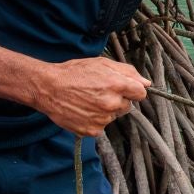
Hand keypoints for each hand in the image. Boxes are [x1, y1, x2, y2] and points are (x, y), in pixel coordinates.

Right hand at [34, 57, 149, 136]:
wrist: (48, 88)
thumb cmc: (74, 73)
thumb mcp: (101, 63)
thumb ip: (127, 72)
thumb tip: (146, 82)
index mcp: (117, 85)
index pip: (141, 94)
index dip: (132, 90)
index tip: (124, 89)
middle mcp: (112, 103)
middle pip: (127, 106)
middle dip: (117, 100)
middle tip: (98, 93)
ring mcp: (102, 119)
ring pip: (113, 116)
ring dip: (105, 110)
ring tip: (88, 100)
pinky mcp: (92, 130)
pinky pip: (101, 127)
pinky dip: (94, 121)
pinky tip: (83, 111)